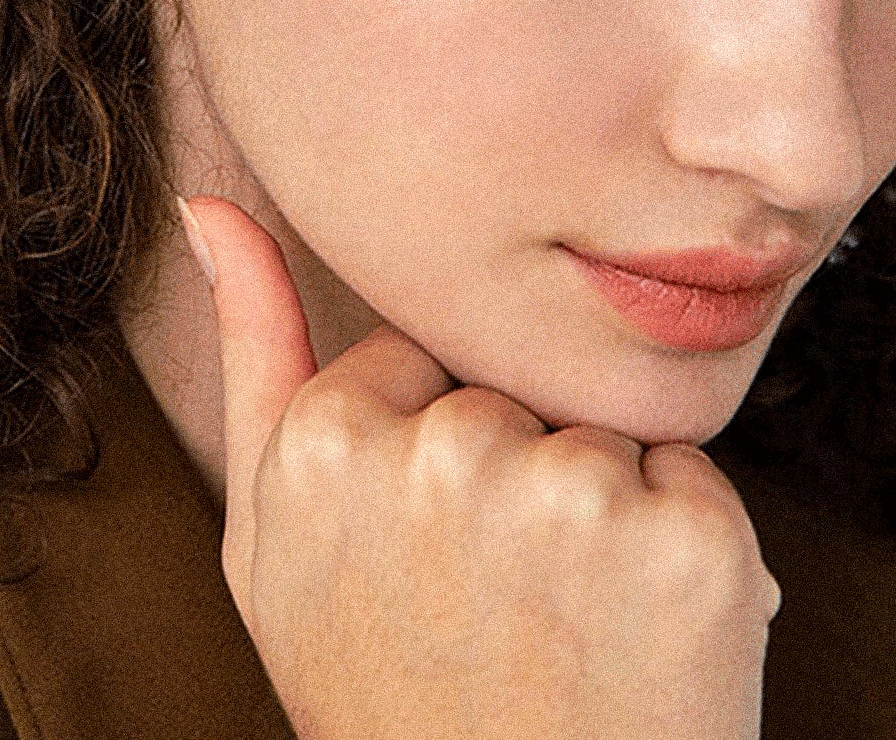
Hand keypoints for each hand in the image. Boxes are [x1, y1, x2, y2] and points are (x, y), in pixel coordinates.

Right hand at [180, 194, 779, 739]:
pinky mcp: (689, 546)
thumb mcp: (269, 536)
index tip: (417, 547)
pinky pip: (688, 478)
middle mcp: (442, 452)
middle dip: (506, 470)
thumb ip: (249, 350)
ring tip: (557, 626)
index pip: (415, 359)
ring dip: (593, 507)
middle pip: (504, 389)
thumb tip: (207, 207)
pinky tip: (634, 634)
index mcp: (327, 439)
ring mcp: (567, 496)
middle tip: (488, 602)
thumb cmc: (376, 688)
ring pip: (592, 428)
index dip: (424, 451)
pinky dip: (679, 548)